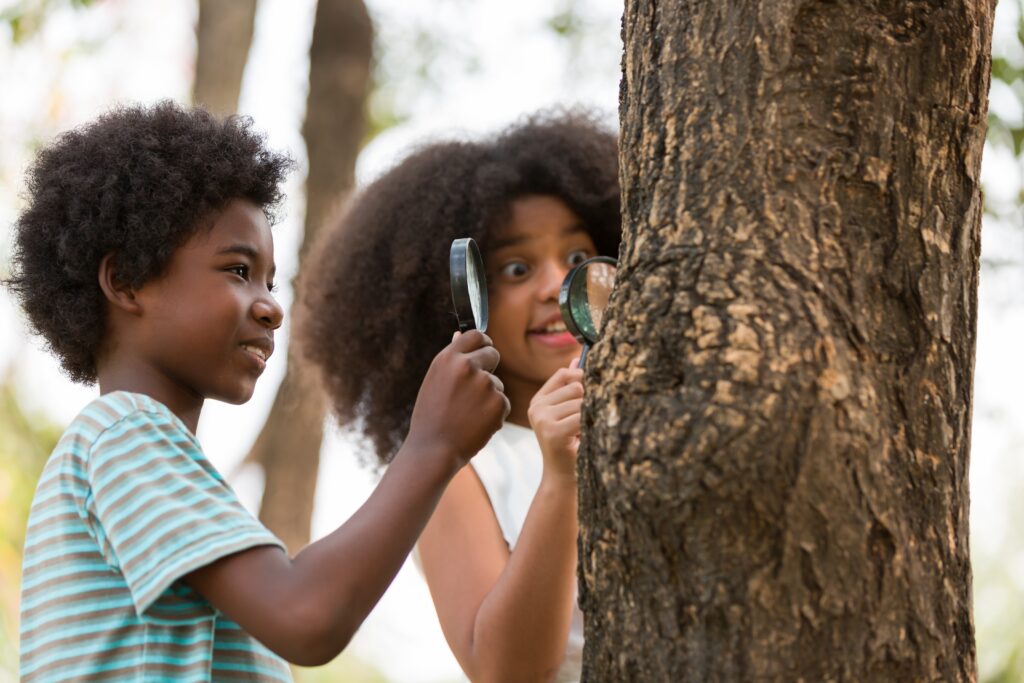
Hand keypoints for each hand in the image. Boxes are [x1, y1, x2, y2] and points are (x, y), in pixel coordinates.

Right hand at [407, 330, 509, 469]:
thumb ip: (452, 359)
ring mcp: (485, 384)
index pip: (476, 335)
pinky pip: (503, 403)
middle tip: (475, 391)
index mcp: (449, 358)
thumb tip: (459, 334)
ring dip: (489, 397)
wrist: (433, 450)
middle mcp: (467, 366)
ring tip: (467, 415)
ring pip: (497, 383)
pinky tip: (476, 425)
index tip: (484, 351)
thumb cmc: (431, 417)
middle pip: (493, 354)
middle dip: (489, 368)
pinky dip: (494, 414)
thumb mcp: (435, 381)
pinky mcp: (498, 403)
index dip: (483, 343)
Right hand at [527, 358, 582, 482]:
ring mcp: (543, 419)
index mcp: (539, 401)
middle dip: (589, 400)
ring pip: (581, 401)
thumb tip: (576, 360)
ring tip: (586, 431)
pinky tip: (586, 437)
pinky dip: (591, 424)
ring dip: (591, 415)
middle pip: (576, 386)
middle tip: (589, 420)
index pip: (563, 374)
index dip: (582, 377)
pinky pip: (583, 416)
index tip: (593, 391)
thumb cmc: (571, 445)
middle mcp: (537, 408)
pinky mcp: (553, 431)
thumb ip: (570, 388)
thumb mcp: (568, 414)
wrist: (563, 478)